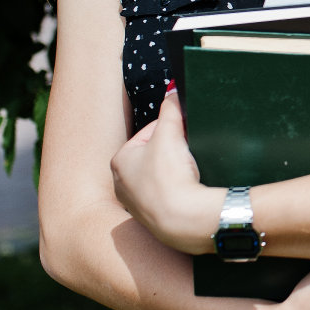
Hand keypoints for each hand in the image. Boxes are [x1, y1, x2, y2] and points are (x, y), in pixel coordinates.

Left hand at [111, 87, 219, 253]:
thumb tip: (174, 89)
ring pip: (160, 177)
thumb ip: (171, 108)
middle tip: (189, 151)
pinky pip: (167, 197)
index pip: (149, 133)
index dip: (171, 129)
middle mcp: (121, 184)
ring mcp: (136, 204)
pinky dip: (178, 192)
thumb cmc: (170, 176)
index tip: (186, 132)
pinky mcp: (153, 220)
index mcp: (119, 161)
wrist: (184, 220)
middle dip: (173, 151)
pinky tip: (189, 191)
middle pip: (154, 156)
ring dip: (175, 172)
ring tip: (191, 172)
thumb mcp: (170, 133)